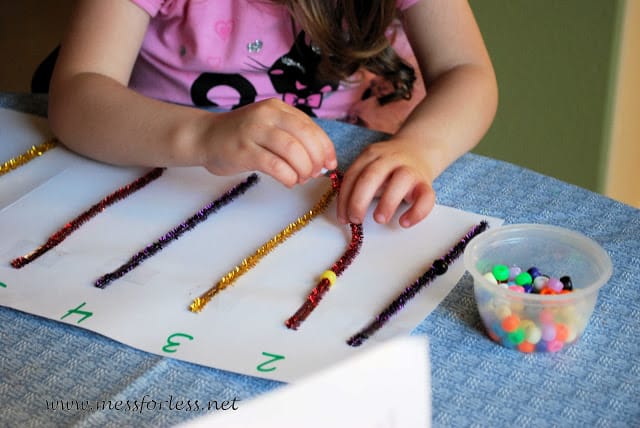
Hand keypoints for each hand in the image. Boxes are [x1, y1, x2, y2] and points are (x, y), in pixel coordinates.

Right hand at [200, 98, 336, 186]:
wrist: (203, 136)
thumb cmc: (241, 136)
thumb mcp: (269, 127)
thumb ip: (293, 138)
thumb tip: (321, 161)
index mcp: (277, 108)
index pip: (311, 126)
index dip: (326, 147)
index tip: (330, 163)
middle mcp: (267, 115)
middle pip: (305, 137)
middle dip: (316, 159)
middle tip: (315, 173)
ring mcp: (254, 131)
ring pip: (292, 151)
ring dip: (303, 169)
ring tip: (300, 179)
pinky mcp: (243, 150)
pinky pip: (275, 165)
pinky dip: (288, 177)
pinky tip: (288, 182)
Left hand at [337, 138, 435, 227]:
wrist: (419, 150)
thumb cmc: (388, 168)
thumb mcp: (370, 168)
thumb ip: (357, 184)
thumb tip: (345, 214)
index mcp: (371, 155)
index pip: (353, 175)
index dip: (344, 198)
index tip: (343, 218)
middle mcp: (391, 159)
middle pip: (372, 175)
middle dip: (359, 200)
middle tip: (355, 220)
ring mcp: (411, 169)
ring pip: (402, 180)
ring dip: (388, 202)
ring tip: (379, 219)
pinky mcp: (426, 183)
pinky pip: (426, 197)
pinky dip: (416, 212)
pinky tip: (404, 222)